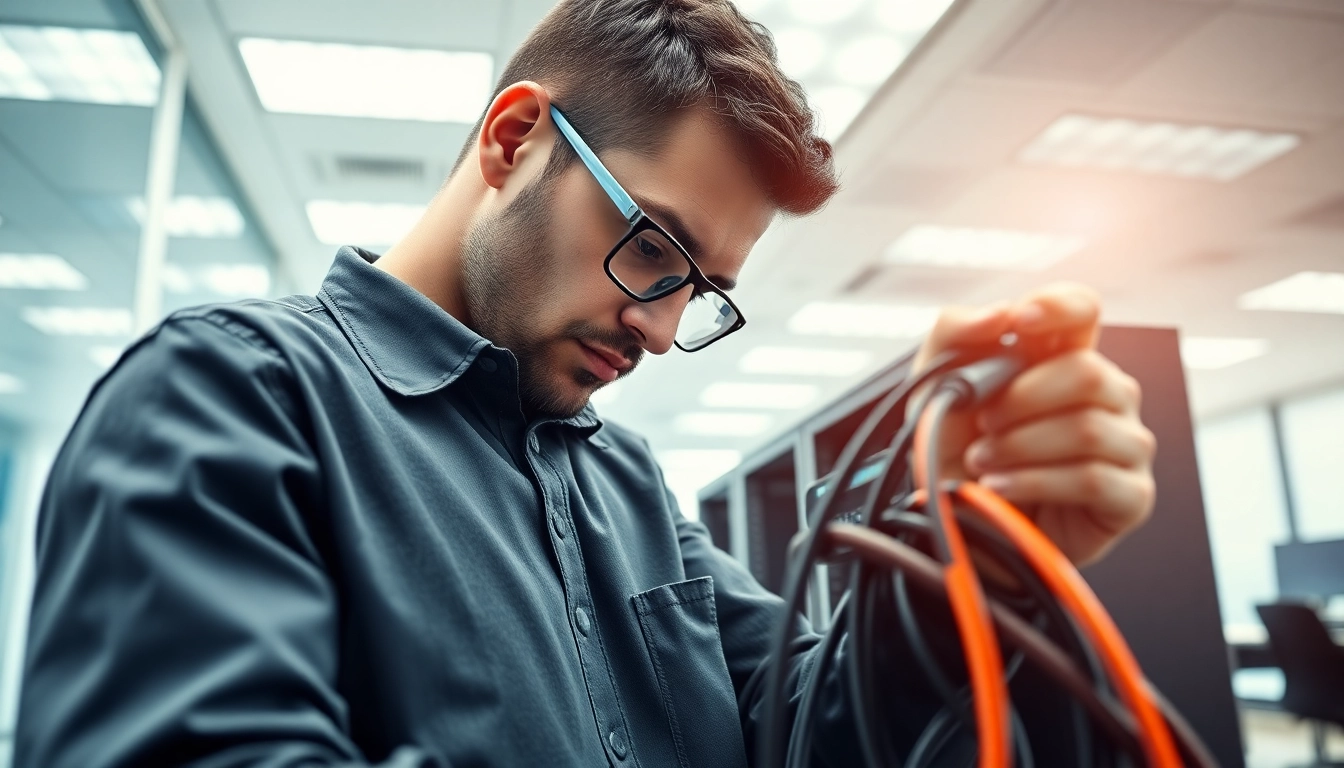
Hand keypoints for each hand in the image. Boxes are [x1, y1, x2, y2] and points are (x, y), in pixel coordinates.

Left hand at [911, 283, 1155, 565]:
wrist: (956, 520)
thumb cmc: (955, 450)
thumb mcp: (934, 386)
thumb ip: (955, 332)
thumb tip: (1001, 314)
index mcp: (1062, 357)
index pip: (1083, 309)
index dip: (1058, 307)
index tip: (1020, 324)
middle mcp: (1106, 395)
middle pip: (1087, 373)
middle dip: (1020, 401)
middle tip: (982, 425)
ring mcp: (1125, 445)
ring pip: (1087, 427)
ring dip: (1020, 446)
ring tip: (983, 462)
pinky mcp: (1130, 497)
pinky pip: (1093, 478)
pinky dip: (1035, 482)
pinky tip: (1001, 487)